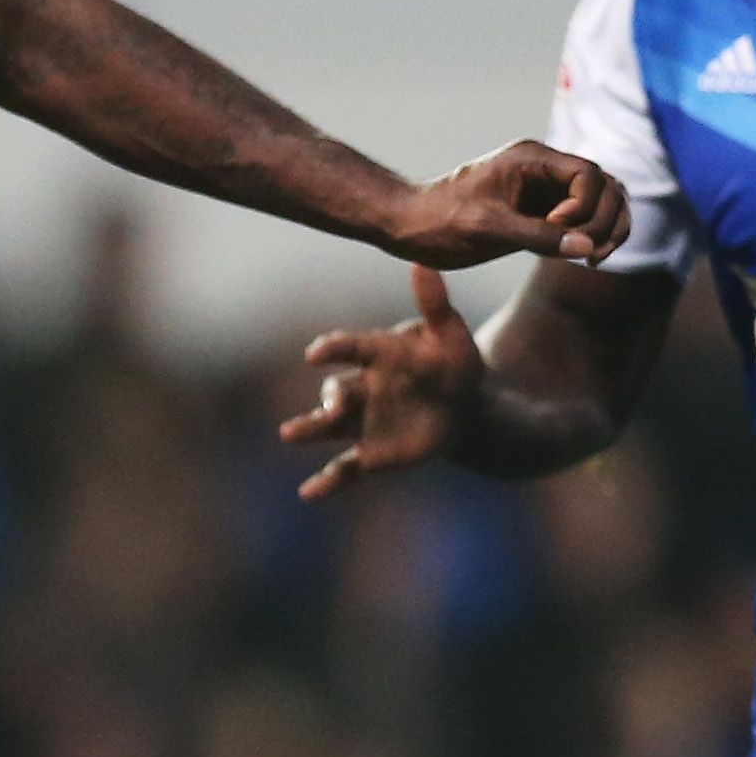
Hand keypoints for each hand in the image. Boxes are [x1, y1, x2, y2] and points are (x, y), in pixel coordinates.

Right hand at [282, 266, 486, 498]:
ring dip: (309, 429)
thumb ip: (435, 304)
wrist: (466, 410)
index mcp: (377, 355)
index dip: (332, 350)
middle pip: (336, 391)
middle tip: (333, 404)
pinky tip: (307, 493)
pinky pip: (344, 470)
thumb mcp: (450, 335)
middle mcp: (361, 388)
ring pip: (329, 426)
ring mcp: (362, 423)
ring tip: (288, 434)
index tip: (315, 354)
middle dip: (331, 398)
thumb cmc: (454, 366)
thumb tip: (422, 263)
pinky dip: (325, 483)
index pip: (349, 348)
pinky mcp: (370, 455)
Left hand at [381, 141, 625, 269]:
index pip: (588, 175)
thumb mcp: (488, 229)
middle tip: (589, 254)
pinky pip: (581, 220)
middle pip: (605, 186)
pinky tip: (582, 259)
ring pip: (600, 202)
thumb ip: (539, 236)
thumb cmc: (438, 222)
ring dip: (605, 229)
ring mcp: (544, 191)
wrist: (408, 226)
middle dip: (605, 219)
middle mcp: (543, 170)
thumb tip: (587, 246)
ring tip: (593, 258)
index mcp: (532, 160)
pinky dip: (590, 237)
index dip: (585, 206)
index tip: (555, 229)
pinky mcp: (539, 213)